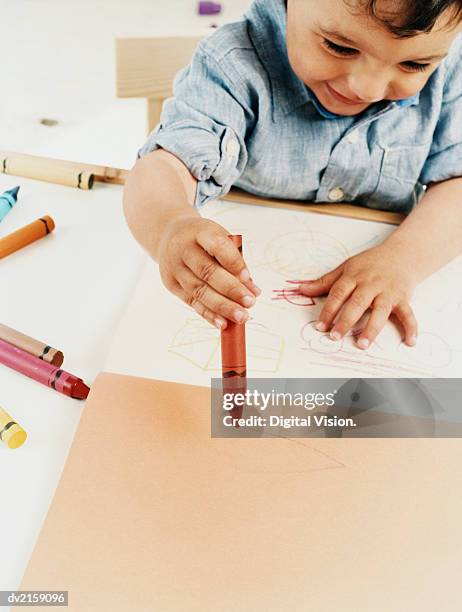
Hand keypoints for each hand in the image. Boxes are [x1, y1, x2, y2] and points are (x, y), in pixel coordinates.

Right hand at [157, 214, 259, 329]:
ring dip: (222, 307)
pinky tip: (223, 323)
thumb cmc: (204, 240)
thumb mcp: (220, 239)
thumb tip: (253, 292)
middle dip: (231, 290)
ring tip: (241, 317)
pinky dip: (208, 314)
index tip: (248, 279)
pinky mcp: (171, 284)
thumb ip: (237, 263)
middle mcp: (183, 248)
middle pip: (207, 272)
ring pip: (199, 291)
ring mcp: (174, 267)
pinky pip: (191, 302)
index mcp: (200, 231)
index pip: (218, 247)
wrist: (169, 236)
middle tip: (250, 303)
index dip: (234, 263)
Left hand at [298, 243, 418, 348]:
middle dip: (346, 320)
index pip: (338, 294)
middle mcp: (371, 284)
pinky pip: (408, 314)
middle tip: (335, 336)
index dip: (329, 310)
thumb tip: (301, 289)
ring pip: (380, 311)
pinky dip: (411, 327)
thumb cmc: (370, 263)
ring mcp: (388, 292)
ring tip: (362, 344)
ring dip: (372, 329)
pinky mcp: (403, 298)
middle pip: (357, 303)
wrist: (402, 254)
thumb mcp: (346, 268)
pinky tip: (410, 341)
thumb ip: (324, 281)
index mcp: (354, 276)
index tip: (320, 326)